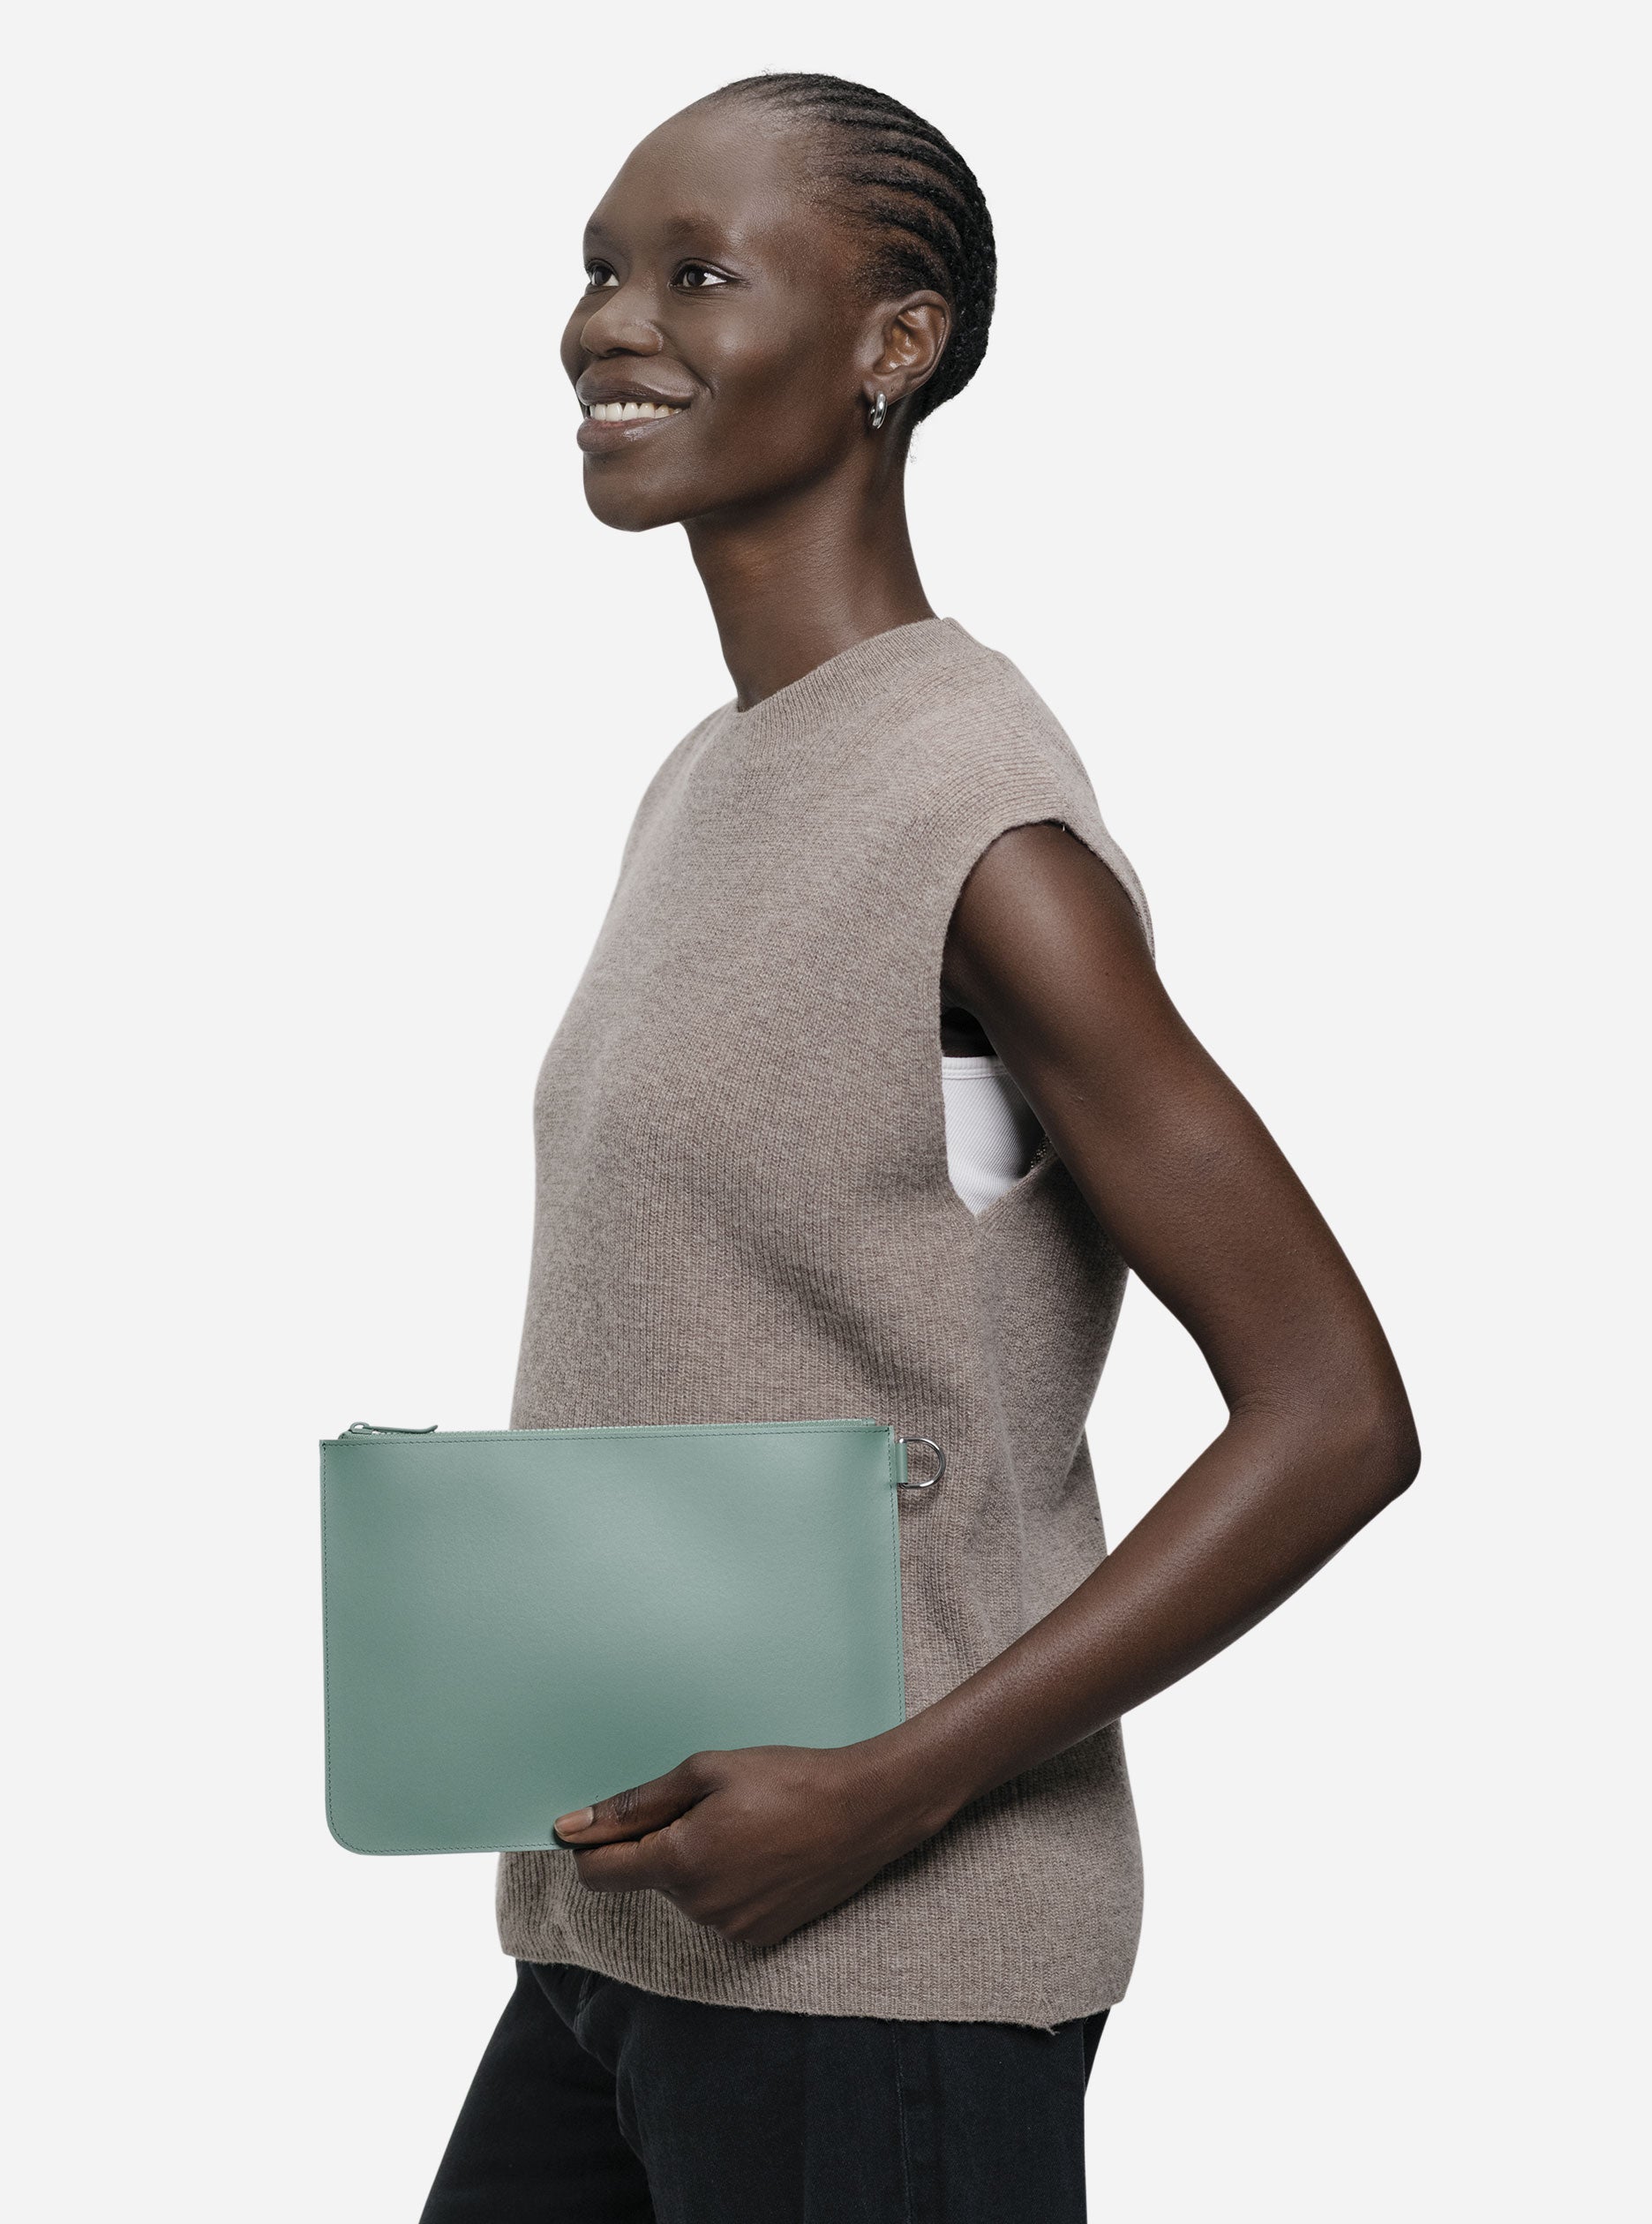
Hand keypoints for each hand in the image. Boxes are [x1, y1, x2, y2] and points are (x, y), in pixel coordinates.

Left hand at [551, 1739, 951, 1948]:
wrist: (865, 1811)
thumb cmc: (788, 1779)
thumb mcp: (707, 1771)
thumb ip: (635, 1804)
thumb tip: (574, 1826)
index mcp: (680, 1862)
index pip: (599, 1873)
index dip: (593, 1844)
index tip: (600, 1822)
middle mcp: (699, 1907)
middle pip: (646, 1877)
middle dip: (661, 1842)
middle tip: (709, 1803)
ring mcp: (731, 1929)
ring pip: (684, 1892)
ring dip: (696, 1861)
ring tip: (746, 1825)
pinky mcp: (758, 1938)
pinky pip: (718, 1909)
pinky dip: (727, 1881)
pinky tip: (764, 1852)